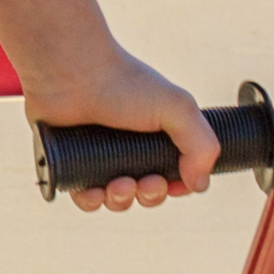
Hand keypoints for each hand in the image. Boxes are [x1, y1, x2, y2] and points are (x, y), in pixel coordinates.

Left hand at [22, 45, 220, 209]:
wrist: (73, 72)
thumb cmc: (124, 83)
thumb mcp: (178, 108)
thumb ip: (202, 145)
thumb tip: (199, 184)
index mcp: (157, 135)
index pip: (175, 174)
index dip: (177, 186)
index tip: (174, 183)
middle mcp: (130, 147)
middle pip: (147, 191)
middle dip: (151, 195)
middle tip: (147, 182)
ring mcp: (99, 156)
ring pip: (116, 198)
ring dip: (122, 200)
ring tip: (119, 185)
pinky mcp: (71, 163)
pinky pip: (84, 197)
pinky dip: (91, 201)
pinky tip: (93, 192)